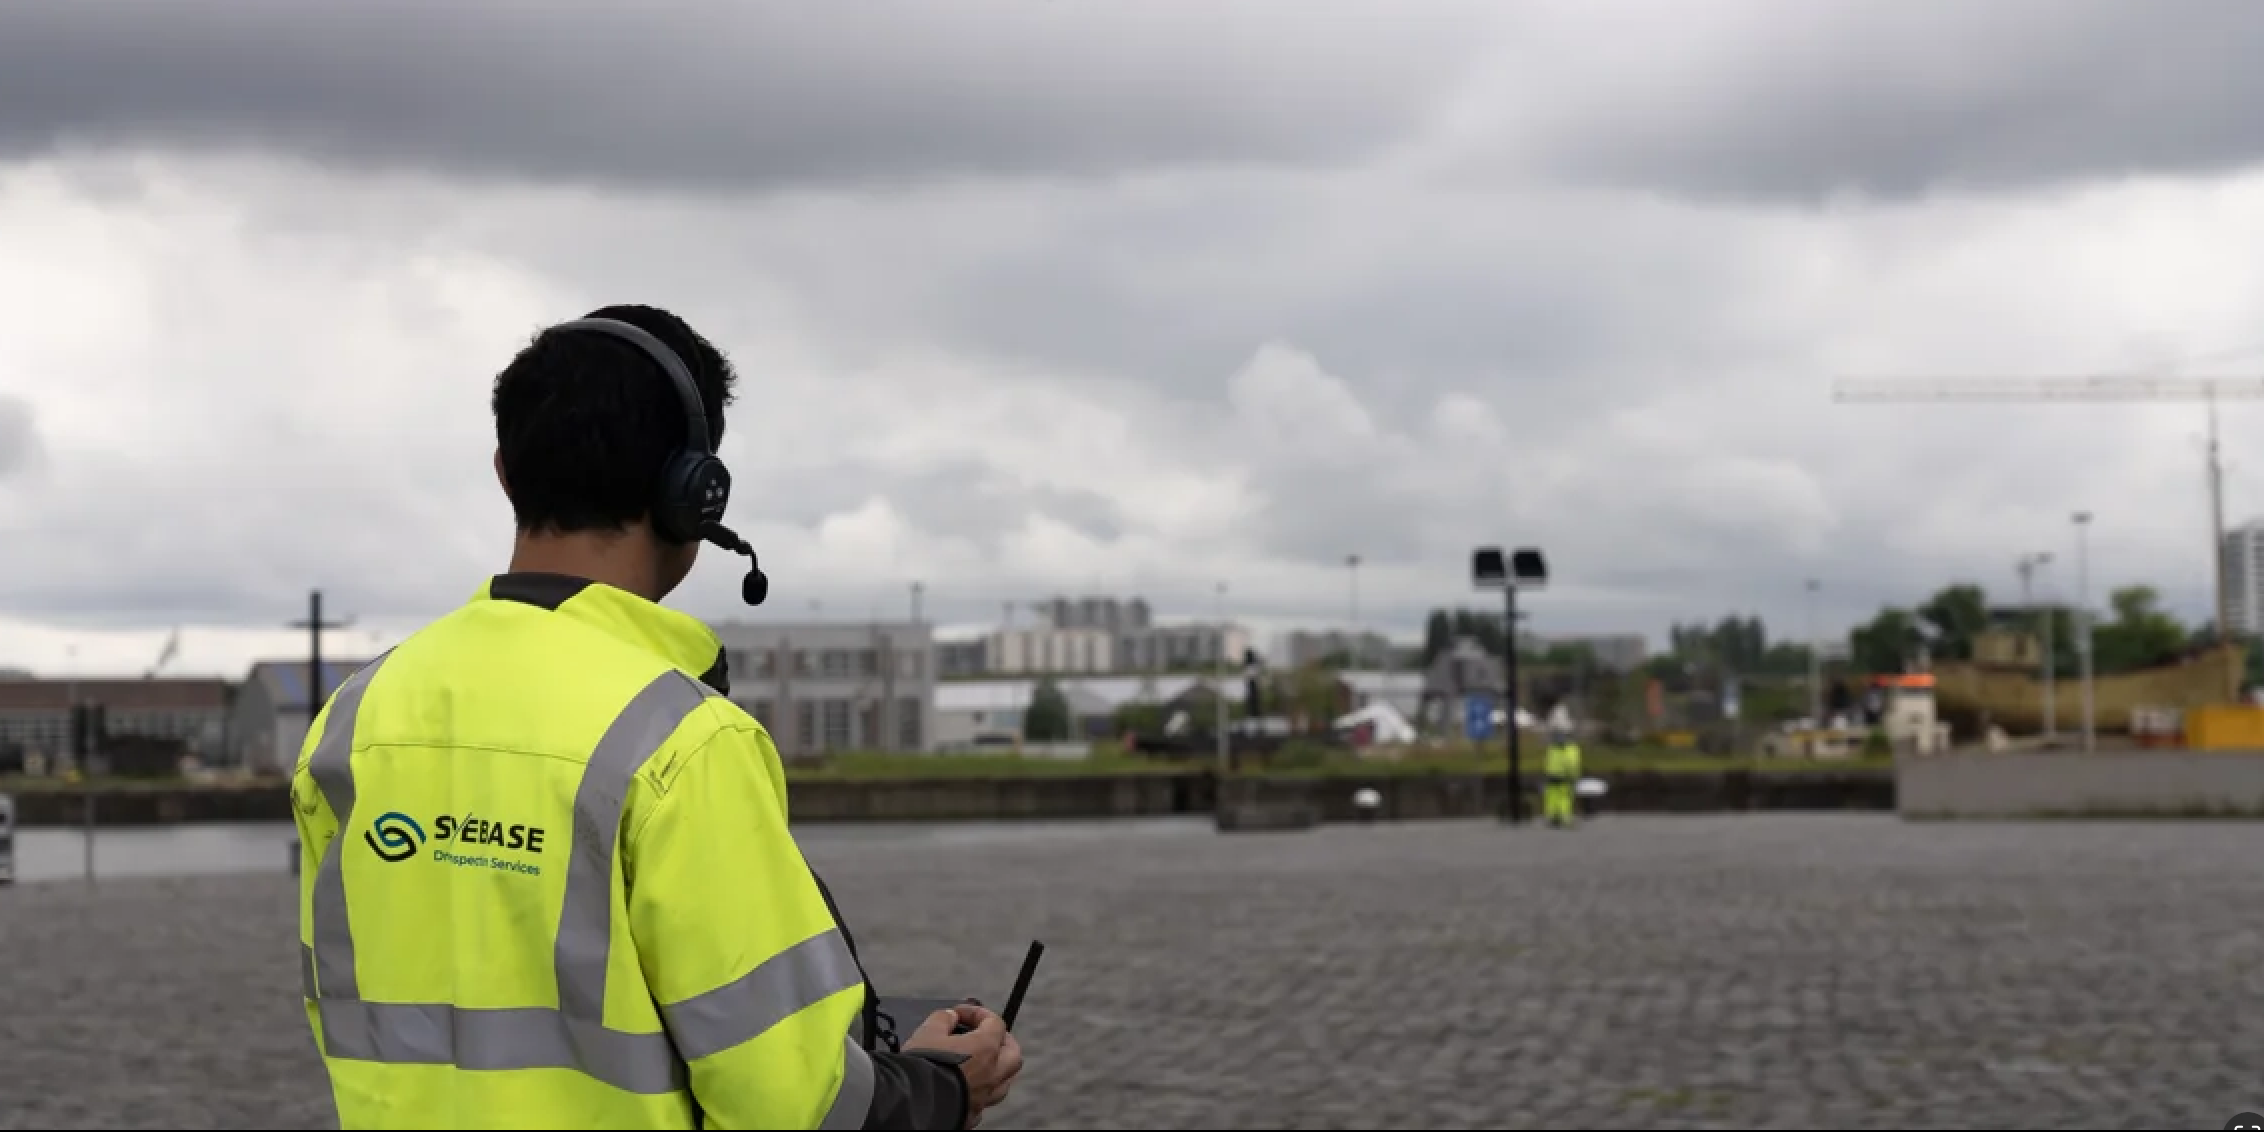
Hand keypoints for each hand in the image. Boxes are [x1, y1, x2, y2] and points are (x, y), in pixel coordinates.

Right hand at [905, 1004, 1023, 1127]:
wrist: (912, 1103)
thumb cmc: (922, 1066)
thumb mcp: (928, 1031)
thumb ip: (943, 1019)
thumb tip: (950, 1017)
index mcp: (986, 1048)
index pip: (995, 1023)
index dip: (978, 1013)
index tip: (960, 1013)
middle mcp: (992, 1074)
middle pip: (1013, 1054)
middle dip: (1002, 1041)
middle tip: (986, 1035)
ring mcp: (984, 1098)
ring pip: (1004, 1082)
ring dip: (997, 1069)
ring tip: (981, 1063)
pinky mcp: (972, 1116)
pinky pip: (984, 1102)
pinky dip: (979, 1092)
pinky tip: (967, 1087)